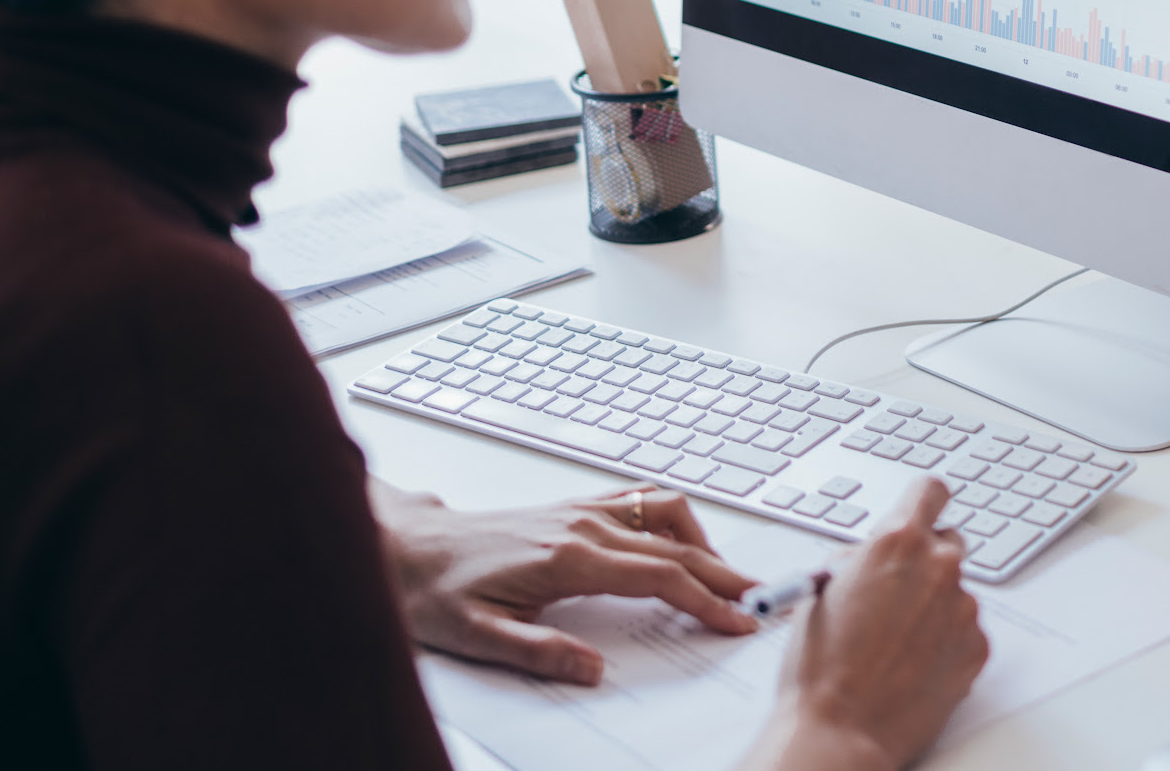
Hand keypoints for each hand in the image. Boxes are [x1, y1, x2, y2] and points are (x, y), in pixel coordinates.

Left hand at [371, 477, 760, 685]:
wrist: (407, 548)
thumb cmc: (437, 591)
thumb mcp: (479, 637)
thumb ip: (539, 653)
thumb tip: (594, 671)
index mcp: (568, 558)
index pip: (660, 576)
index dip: (707, 601)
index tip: (740, 621)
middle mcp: (582, 524)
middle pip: (676, 545)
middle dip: (725, 574)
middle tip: (763, 599)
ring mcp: (580, 509)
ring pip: (666, 512)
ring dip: (705, 542)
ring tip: (724, 578)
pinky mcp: (573, 506)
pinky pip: (641, 500)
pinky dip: (675, 520)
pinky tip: (680, 543)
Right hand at [739, 479, 989, 770]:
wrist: (841, 730)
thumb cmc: (820, 668)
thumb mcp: (822, 592)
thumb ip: (857, 561)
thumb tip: (868, 557)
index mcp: (896, 543)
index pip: (929, 491)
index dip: (922, 502)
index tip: (921, 511)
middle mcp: (938, 566)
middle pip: (948, 541)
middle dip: (925, 561)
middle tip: (895, 594)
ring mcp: (963, 607)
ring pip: (954, 592)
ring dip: (933, 607)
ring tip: (894, 645)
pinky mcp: (977, 646)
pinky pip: (964, 631)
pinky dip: (945, 642)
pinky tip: (912, 665)